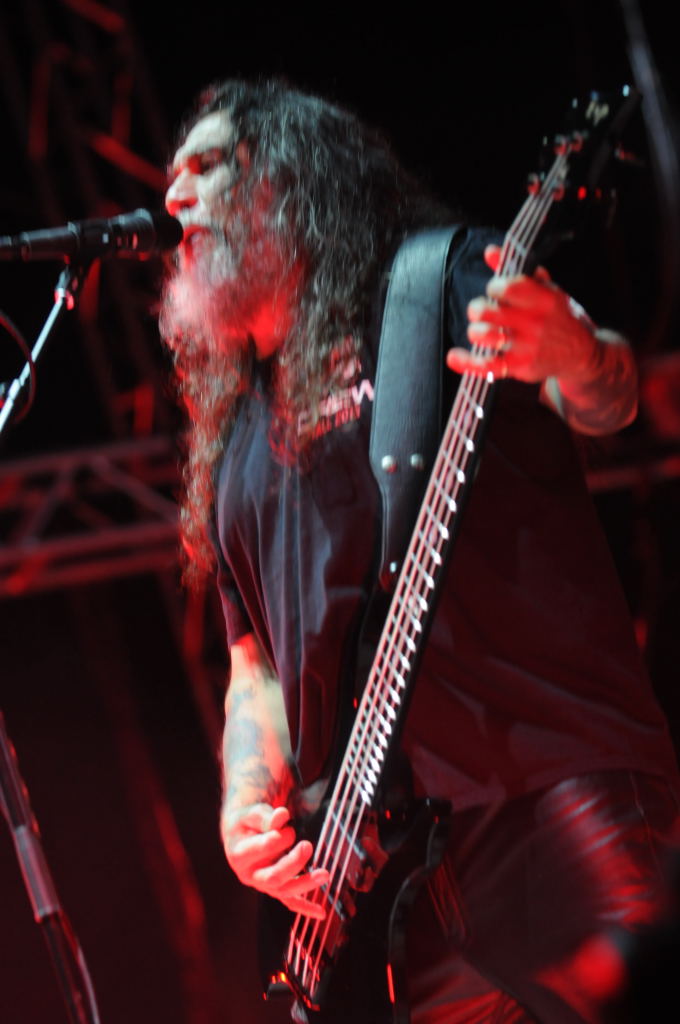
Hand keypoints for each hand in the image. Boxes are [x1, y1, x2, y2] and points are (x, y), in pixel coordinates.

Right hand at [221, 802, 328, 918]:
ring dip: (306, 883)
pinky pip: (290, 901)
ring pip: (285, 890)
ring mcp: (262, 884)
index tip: (285, 819)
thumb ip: (265, 816)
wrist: (240, 834)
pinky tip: (321, 913)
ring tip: (324, 874)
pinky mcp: (274, 888)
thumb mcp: (250, 813)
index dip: (277, 836)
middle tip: (307, 845)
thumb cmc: (246, 822)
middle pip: (273, 876)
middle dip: (293, 862)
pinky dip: (305, 907)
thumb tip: (282, 816)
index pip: (261, 849)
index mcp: (239, 855)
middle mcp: (249, 875)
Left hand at [446, 245, 598, 384]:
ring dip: (474, 332)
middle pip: (490, 312)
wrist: (581, 354)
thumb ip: (517, 271)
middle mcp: (536, 323)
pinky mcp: (521, 368)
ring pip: (486, 337)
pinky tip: (454, 356)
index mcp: (544, 299)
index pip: (508, 287)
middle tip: (478, 312)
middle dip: (477, 309)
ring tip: (477, 331)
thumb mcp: (546, 290)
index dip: (494, 288)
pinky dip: (466, 362)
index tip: (494, 292)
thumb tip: (489, 252)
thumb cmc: (558, 317)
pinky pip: (487, 366)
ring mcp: (528, 347)